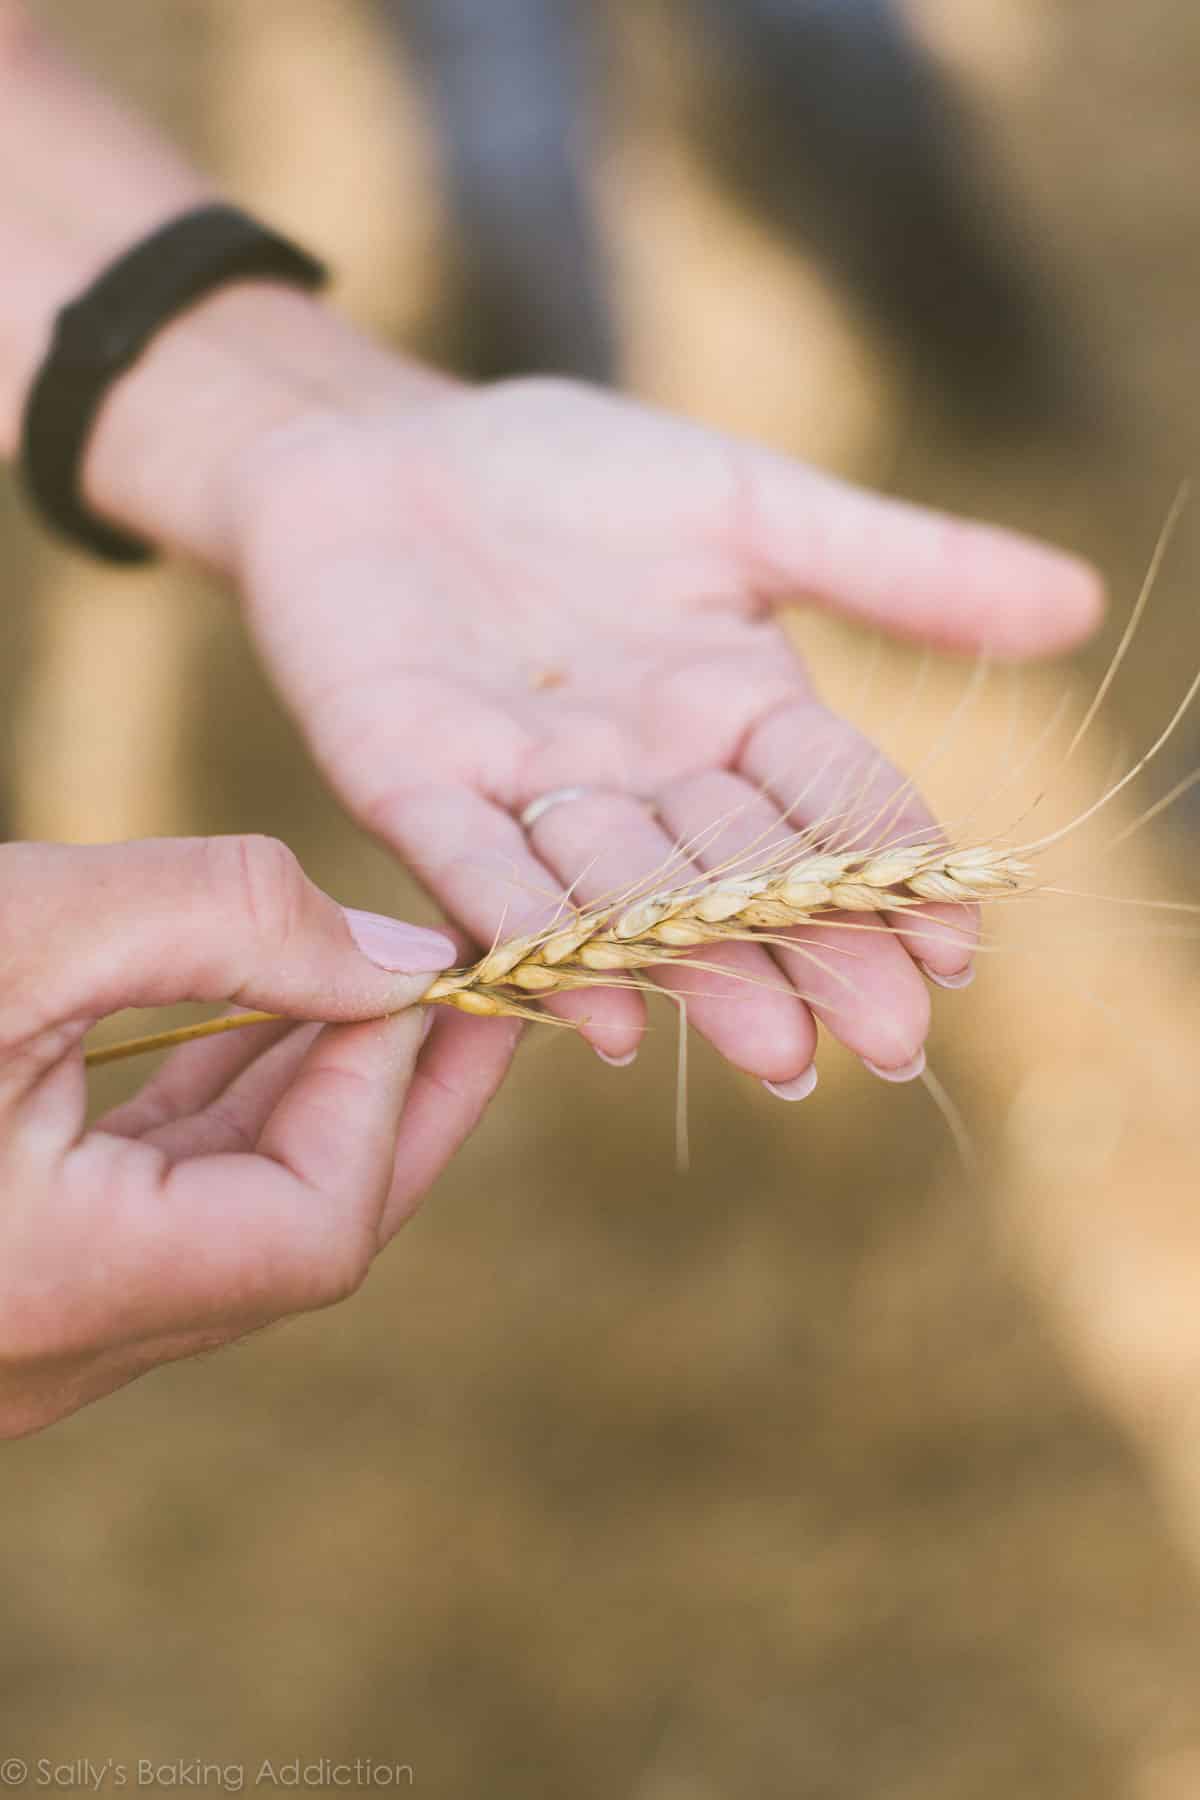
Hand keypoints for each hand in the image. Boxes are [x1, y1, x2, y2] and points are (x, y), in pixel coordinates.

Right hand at [0, 835, 516, 1437]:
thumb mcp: (19, 929)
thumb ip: (218, 923)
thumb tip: (400, 959)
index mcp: (54, 1292)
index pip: (312, 1225)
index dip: (390, 1088)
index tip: (436, 965)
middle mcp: (52, 1345)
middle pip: (300, 1234)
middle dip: (403, 1098)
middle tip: (494, 989)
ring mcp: (33, 1317)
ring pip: (234, 1213)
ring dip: (319, 1093)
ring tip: (400, 982)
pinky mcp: (14, 1263)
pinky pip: (162, 1194)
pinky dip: (227, 1104)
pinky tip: (268, 1017)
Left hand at [231, 378, 1101, 1089]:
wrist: (387, 448)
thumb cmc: (571, 476)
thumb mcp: (748, 503)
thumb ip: (894, 565)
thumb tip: (1080, 604)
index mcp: (737, 713)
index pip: (834, 804)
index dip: (894, 871)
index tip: (955, 949)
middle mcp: (646, 776)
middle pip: (743, 875)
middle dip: (812, 956)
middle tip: (884, 1042)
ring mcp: (530, 788)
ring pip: (625, 891)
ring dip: (695, 969)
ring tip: (770, 1049)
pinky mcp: (411, 780)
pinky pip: (476, 867)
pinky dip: (530, 928)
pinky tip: (589, 1012)